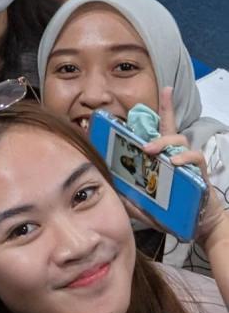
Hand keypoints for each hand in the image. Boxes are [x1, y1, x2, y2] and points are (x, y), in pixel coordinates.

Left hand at [137, 87, 223, 244]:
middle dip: (157, 129)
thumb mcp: (148, 207)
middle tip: (141, 144)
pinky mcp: (200, 172)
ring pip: (179, 141)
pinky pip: (194, 158)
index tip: (166, 88)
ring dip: (164, 144)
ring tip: (150, 151)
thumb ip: (131, 200)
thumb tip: (112, 194)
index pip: (164, 129)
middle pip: (170, 131)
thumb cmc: (174, 211)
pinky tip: (173, 163)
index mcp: (165, 157)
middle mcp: (178, 155)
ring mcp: (189, 162)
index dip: (166, 107)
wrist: (199, 224)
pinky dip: (184, 158)